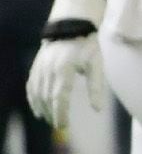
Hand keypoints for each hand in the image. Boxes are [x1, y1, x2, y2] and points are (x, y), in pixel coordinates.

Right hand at [28, 0, 105, 125]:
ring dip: (41, 108)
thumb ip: (96, 87)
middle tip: (59, 126)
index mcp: (64, 70)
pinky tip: (37, 108)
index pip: (59, 98)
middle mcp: (48, 70)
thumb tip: (97, 109)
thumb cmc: (87, 46)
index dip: (60, 114)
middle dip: (52, 114)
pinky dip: (32, 98)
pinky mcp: (36, 66)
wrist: (70, 27)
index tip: (64, 126)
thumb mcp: (96, 65)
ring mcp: (39, 68)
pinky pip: (31, 85)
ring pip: (36, 93)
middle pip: (47, 98)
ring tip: (49, 119)